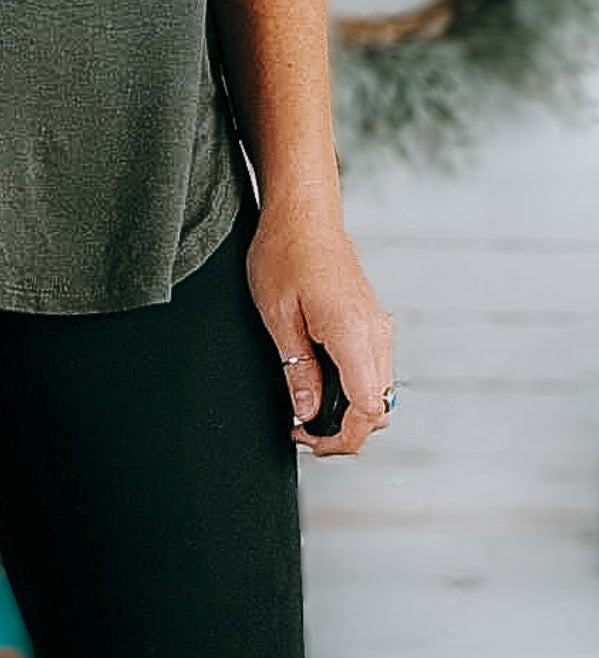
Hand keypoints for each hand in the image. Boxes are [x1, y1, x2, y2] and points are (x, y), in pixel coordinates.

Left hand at [245, 200, 395, 457]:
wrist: (303, 215)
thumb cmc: (285, 255)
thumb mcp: (278, 318)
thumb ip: (298, 370)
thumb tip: (308, 414)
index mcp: (355, 334)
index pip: (368, 409)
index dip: (342, 439)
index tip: (309, 441)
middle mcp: (377, 334)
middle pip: (379, 408)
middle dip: (344, 432)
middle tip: (301, 431)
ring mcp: (379, 328)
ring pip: (379, 392)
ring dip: (349, 412)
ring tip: (305, 412)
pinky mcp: (372, 323)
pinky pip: (372, 371)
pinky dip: (352, 390)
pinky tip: (319, 387)